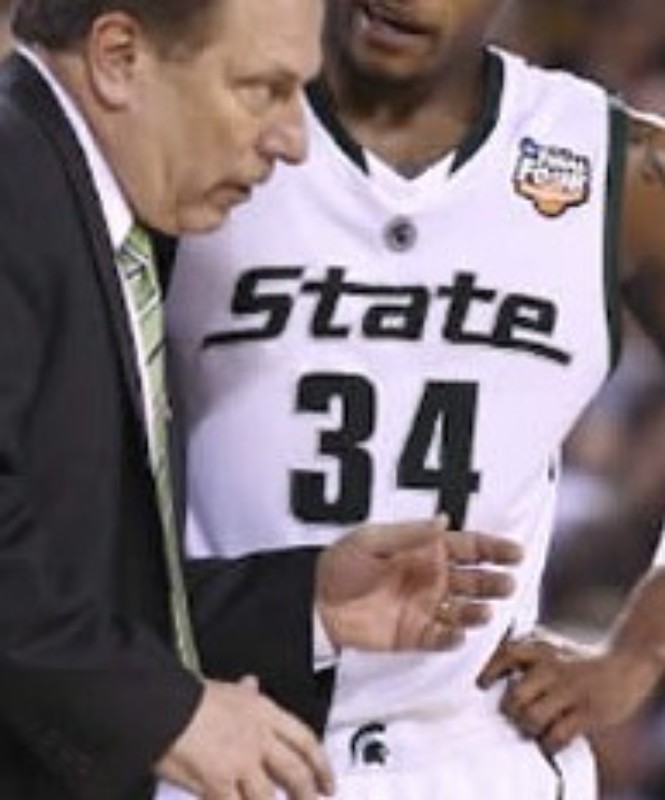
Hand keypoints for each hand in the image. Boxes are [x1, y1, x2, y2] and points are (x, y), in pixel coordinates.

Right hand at [155, 676, 333, 798]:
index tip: (328, 781)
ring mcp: (240, 762)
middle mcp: (258, 737)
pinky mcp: (219, 783)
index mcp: (264, 712)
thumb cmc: (188, 697)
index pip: (305, 740)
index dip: (322, 765)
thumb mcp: (225, 687)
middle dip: (308, 794)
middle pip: (295, 772)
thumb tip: (252, 683)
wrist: (163, 706)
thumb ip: (244, 691)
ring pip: (269, 797)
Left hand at [316, 516, 521, 650]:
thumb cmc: (341, 565)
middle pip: (474, 579)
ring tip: (483, 611)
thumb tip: (444, 520)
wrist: (316, 603)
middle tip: (506, 584)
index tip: (515, 553)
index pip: (469, 547)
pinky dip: (452, 637)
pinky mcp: (415, 635)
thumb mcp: (372, 541)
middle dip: (493, 582)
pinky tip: (456, 633)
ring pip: (464, 610)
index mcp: (426, 550)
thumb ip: (410, 535)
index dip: (493, 549)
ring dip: (478, 611)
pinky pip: (442, 638)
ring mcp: (426, 607)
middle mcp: (432, 578)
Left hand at [477, 629, 662, 753]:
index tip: (481, 685)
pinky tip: (550, 740)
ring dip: (528, 728)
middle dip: (510, 711)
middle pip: (514, 696)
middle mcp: (552, 667)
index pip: (506, 655)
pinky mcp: (587, 712)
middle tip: (514, 714)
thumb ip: (524, 656)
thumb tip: (489, 676)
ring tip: (533, 727)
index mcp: (540, 649)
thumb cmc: (577, 660)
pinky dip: (549, 743)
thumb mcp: (550, 648)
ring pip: (532, 717)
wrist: (624, 665)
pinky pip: (557, 735)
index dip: (489, 671)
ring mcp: (569, 690)